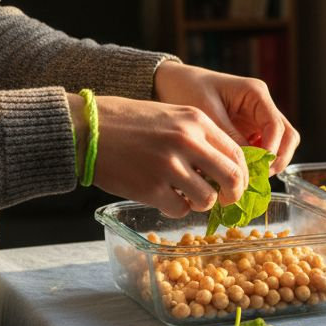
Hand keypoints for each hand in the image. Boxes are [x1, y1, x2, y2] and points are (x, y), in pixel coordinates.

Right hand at [70, 94, 248, 217]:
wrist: (83, 128)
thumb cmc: (125, 121)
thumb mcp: (170, 114)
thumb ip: (198, 136)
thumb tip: (223, 167)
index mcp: (196, 121)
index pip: (237, 153)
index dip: (242, 174)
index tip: (236, 184)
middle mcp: (187, 142)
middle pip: (232, 179)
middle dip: (232, 195)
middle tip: (224, 200)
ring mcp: (169, 166)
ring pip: (208, 199)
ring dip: (201, 204)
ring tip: (187, 196)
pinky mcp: (150, 188)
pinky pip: (179, 209)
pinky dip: (177, 210)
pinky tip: (166, 200)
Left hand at [153, 60, 299, 173]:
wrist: (171, 82)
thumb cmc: (187, 89)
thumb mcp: (207, 112)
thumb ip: (230, 136)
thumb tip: (247, 165)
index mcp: (256, 94)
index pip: (277, 126)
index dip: (272, 150)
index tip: (257, 167)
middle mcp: (262, 106)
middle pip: (288, 137)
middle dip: (277, 159)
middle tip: (259, 176)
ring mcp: (258, 119)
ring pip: (279, 145)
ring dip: (269, 163)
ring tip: (248, 176)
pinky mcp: (249, 131)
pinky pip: (262, 149)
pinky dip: (256, 162)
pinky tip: (240, 172)